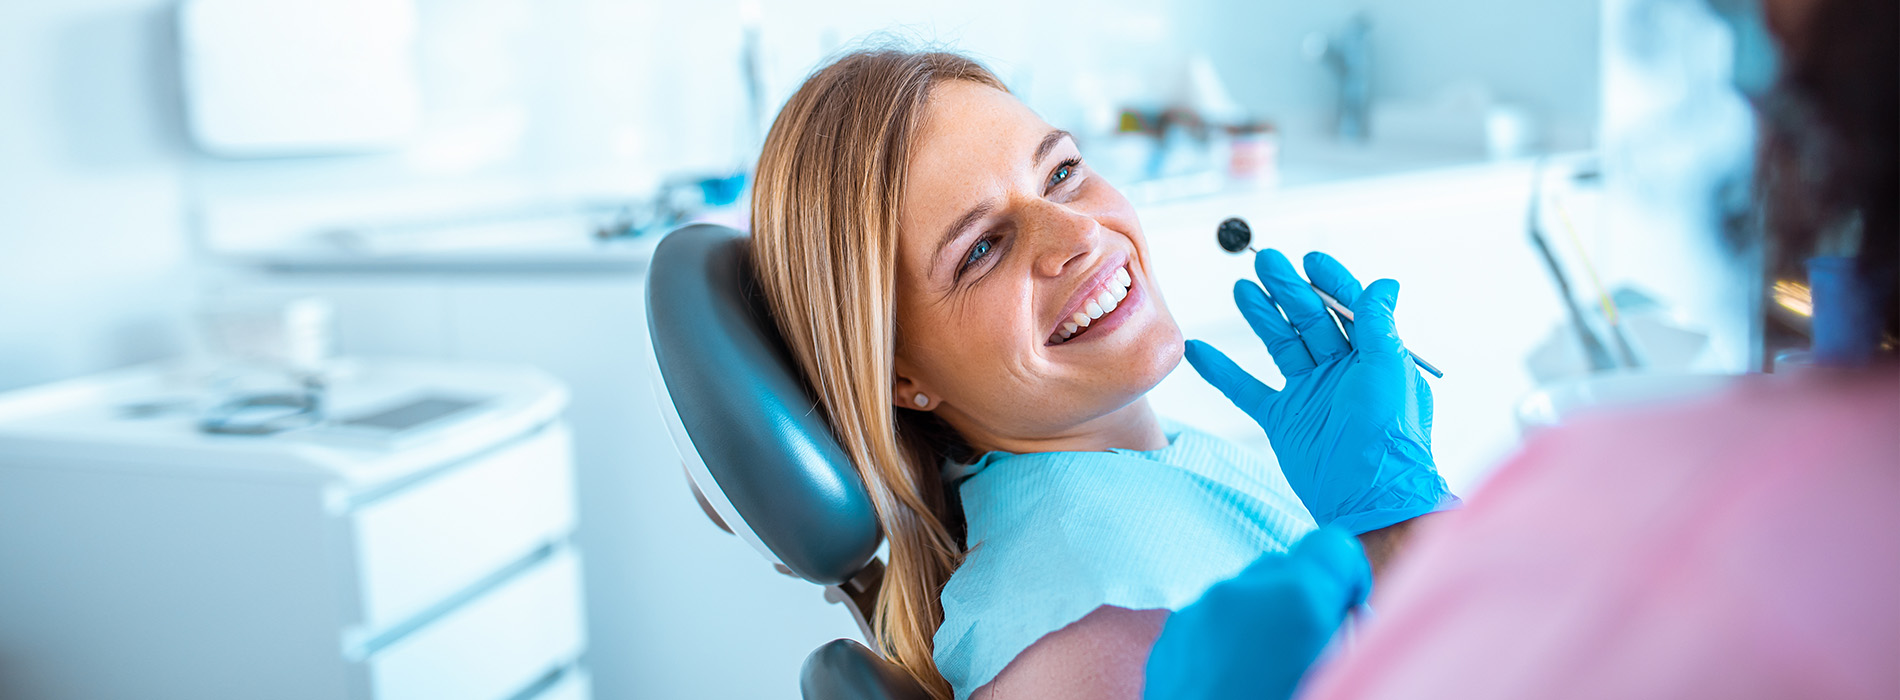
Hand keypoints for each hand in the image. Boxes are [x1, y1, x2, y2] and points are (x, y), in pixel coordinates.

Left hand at [1143, 528, 1370, 699]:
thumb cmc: (1290, 698)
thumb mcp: (1339, 670)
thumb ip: (1346, 633)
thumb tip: (1346, 617)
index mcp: (1294, 599)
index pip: (1333, 548)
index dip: (1346, 581)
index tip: (1347, 616)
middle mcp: (1239, 594)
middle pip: (1285, 568)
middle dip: (1302, 603)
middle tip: (1309, 656)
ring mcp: (1196, 616)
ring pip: (1243, 596)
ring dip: (1261, 624)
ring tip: (1266, 678)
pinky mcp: (1168, 642)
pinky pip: (1210, 622)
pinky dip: (1226, 643)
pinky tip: (1233, 687)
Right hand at [1185, 249, 1451, 534]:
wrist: (1368, 497)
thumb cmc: (1389, 436)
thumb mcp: (1389, 369)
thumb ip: (1379, 325)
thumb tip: (1384, 285)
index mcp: (1371, 357)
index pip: (1348, 308)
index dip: (1330, 281)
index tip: (1309, 259)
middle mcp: (1341, 372)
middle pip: (1310, 319)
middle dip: (1287, 289)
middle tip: (1264, 261)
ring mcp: (1309, 394)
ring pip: (1280, 345)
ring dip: (1261, 316)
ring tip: (1241, 288)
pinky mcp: (1283, 420)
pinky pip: (1246, 389)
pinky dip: (1221, 371)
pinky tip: (1199, 350)